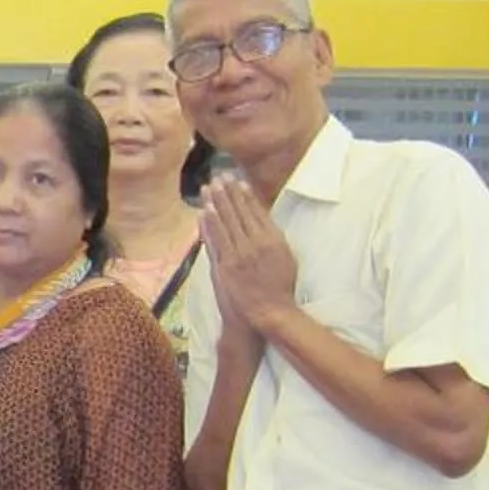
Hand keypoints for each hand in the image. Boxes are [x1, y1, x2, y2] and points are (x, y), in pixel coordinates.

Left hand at [201, 179, 298, 338]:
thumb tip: (262, 221)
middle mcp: (254, 244)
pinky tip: (202, 213)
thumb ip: (273, 238)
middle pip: (238, 213)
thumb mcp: (286, 258)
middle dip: (227, 193)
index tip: (237, 181)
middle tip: (219, 176)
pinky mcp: (223, 266)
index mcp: (272, 240)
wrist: (267, 313)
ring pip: (223, 224)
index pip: (256, 211)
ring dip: (214, 204)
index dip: (245, 195)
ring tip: (208, 188)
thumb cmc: (280, 287)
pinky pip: (213, 241)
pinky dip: (207, 226)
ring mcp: (236, 255)